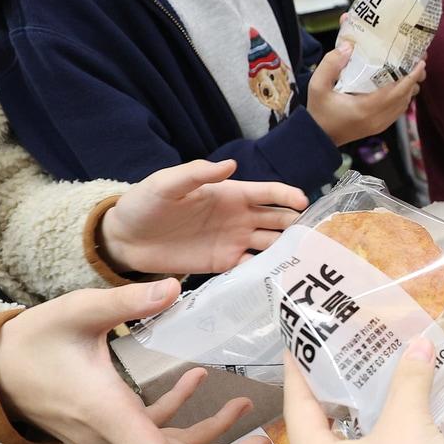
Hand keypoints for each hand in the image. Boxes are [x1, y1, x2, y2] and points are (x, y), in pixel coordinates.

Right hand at [0, 279, 269, 443]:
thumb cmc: (32, 342)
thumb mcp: (76, 311)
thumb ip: (125, 302)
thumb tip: (172, 288)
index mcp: (107, 415)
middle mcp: (110, 438)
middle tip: (266, 443)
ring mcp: (108, 440)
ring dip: (208, 432)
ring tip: (248, 408)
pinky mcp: (107, 431)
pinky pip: (150, 432)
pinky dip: (178, 414)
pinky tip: (199, 381)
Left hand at [100, 159, 307, 274]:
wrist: (125, 239)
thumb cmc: (145, 203)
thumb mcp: (166, 183)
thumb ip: (197, 173)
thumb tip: (231, 165)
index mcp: (231, 195)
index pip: (268, 194)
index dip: (288, 197)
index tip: (304, 204)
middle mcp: (240, 218)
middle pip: (278, 221)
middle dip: (298, 226)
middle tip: (317, 237)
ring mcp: (234, 242)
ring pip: (272, 245)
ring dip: (288, 250)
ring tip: (307, 261)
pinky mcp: (224, 265)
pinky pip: (253, 267)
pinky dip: (268, 271)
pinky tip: (280, 278)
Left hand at [284, 340, 443, 443]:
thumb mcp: (409, 428)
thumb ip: (410, 382)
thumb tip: (420, 343)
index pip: (297, 406)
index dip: (299, 370)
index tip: (299, 339)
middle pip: (323, 431)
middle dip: (336, 392)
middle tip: (348, 350)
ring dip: (368, 419)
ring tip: (383, 379)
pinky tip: (412, 423)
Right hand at [306, 42, 425, 145]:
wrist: (318, 137)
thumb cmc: (319, 111)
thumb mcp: (317, 86)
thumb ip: (330, 64)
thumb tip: (349, 47)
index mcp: (366, 109)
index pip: (396, 93)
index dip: (411, 77)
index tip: (420, 62)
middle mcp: (377, 119)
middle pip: (405, 98)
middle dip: (414, 79)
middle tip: (418, 60)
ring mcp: (379, 125)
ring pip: (403, 105)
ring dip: (410, 88)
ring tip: (412, 69)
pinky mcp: (378, 127)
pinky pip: (397, 111)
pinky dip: (402, 97)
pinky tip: (400, 84)